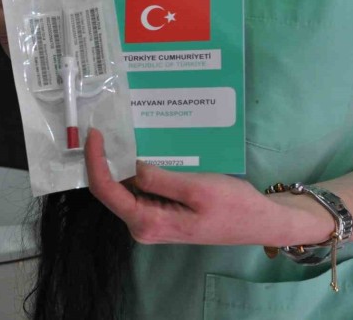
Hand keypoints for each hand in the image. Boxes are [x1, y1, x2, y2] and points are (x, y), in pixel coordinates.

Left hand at [84, 129, 309, 245]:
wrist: (258, 222)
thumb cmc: (232, 206)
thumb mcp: (196, 188)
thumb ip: (159, 179)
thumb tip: (130, 166)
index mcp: (148, 223)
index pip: (107, 191)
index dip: (95, 162)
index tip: (94, 133)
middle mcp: (143, 226)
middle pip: (110, 191)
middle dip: (103, 161)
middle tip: (102, 127)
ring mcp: (151, 221)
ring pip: (124, 190)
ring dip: (119, 164)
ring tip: (117, 133)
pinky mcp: (160, 213)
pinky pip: (139, 190)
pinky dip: (135, 171)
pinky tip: (139, 150)